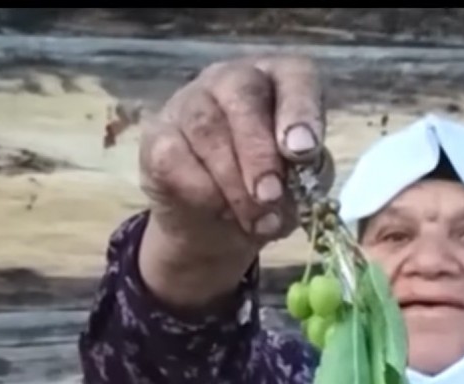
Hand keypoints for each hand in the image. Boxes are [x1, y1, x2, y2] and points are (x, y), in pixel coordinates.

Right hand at [139, 56, 330, 261]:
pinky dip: (202, 193)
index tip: (303, 150)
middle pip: (244, 95)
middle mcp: (232, 79)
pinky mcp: (157, 135)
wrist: (218, 228)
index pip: (294, 74)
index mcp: (279, 82)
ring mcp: (189, 102)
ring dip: (234, 184)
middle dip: (260, 154)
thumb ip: (306, 173)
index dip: (301, 110)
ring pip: (207, 130)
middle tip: (270, 196)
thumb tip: (298, 167)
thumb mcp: (299, 187)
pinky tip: (217, 210)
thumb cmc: (269, 195)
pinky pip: (175, 158)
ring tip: (253, 220)